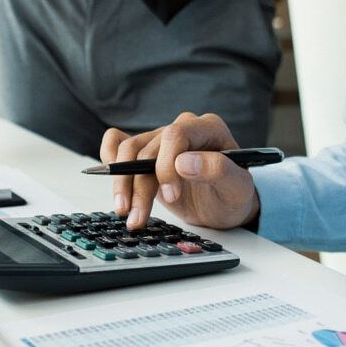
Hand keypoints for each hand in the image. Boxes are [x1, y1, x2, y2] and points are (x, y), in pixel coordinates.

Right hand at [99, 113, 259, 229]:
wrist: (222, 205)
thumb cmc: (232, 195)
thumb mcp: (236, 188)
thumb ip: (218, 170)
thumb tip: (184, 162)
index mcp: (206, 128)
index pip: (175, 135)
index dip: (166, 166)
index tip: (170, 196)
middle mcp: (180, 129)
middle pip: (147, 149)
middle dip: (139, 186)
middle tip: (138, 218)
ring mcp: (159, 139)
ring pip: (127, 152)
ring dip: (122, 184)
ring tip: (126, 214)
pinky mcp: (144, 152)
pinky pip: (116, 143)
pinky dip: (109, 159)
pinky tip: (116, 183)